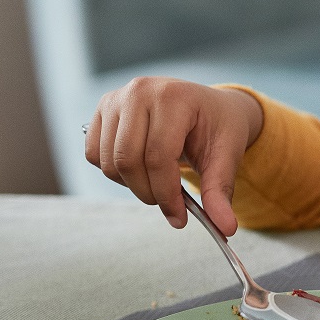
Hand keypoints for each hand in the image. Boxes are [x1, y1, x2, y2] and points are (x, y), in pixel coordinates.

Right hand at [85, 78, 263, 232]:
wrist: (207, 106)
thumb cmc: (217, 127)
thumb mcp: (227, 155)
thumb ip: (221, 190)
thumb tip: (225, 227)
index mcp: (174, 97)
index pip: (158, 156)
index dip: (167, 194)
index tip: (180, 217)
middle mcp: (140, 91)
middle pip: (128, 160)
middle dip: (148, 193)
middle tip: (168, 202)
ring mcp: (116, 98)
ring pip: (108, 162)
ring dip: (131, 184)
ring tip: (158, 180)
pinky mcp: (102, 109)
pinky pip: (93, 155)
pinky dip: (114, 171)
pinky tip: (140, 166)